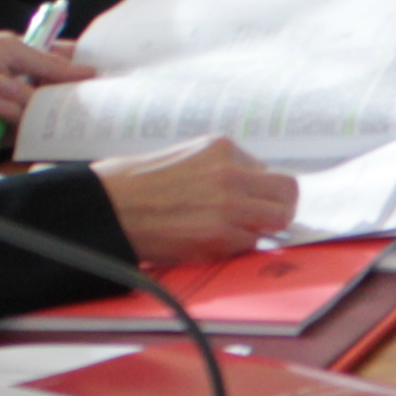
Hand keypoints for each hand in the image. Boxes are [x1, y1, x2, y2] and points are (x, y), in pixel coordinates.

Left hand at [0, 28, 98, 143]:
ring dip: (24, 98)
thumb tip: (90, 72)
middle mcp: (28, 85)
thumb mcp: (10, 49)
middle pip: (61, 93)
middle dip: (65, 91)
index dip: (83, 68)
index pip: (65, 64)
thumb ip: (50, 63)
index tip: (103, 72)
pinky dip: (11, 116)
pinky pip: (23, 130)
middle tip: (83, 94)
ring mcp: (17, 109)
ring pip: (43, 113)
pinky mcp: (5, 132)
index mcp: (30, 59)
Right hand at [96, 138, 299, 261]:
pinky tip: (209, 243)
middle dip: (279, 208)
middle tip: (264, 221)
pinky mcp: (220, 234)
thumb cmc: (134, 184)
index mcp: (222, 148)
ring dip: (260, 230)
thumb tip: (248, 192)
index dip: (261, 191)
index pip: (266, 171)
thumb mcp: (185, 158)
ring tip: (232, 234)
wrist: (107, 206)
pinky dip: (236, 247)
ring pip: (277, 220)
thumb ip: (219, 170)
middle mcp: (232, 172)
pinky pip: (249, 244)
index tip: (253, 202)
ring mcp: (230, 204)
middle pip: (287, 191)